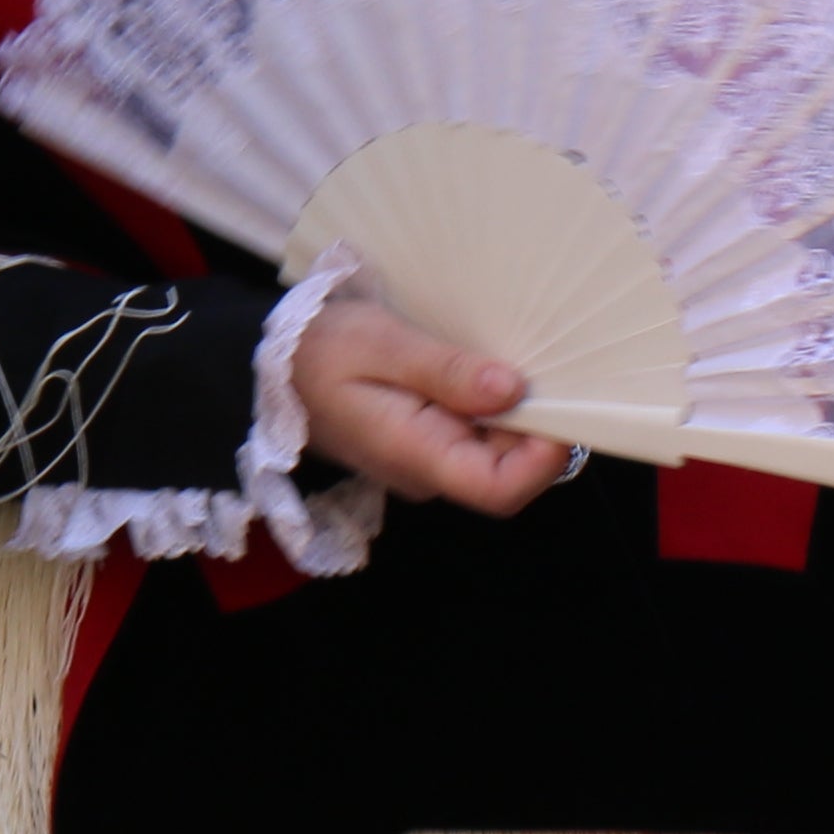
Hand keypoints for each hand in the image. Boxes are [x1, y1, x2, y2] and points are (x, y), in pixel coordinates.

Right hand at [295, 297, 574, 514]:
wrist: (272, 364)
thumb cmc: (318, 350)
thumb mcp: (379, 344)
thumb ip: (446, 370)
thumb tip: (513, 390)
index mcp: (415, 454)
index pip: (498, 489)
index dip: (544, 457)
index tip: (562, 402)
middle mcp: (430, 470)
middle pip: (511, 470)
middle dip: (541, 423)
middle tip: (547, 362)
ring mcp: (431, 458)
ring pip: (500, 451)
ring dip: (522, 410)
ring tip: (520, 354)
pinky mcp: (430, 440)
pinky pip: (481, 434)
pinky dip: (500, 404)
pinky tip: (494, 366)